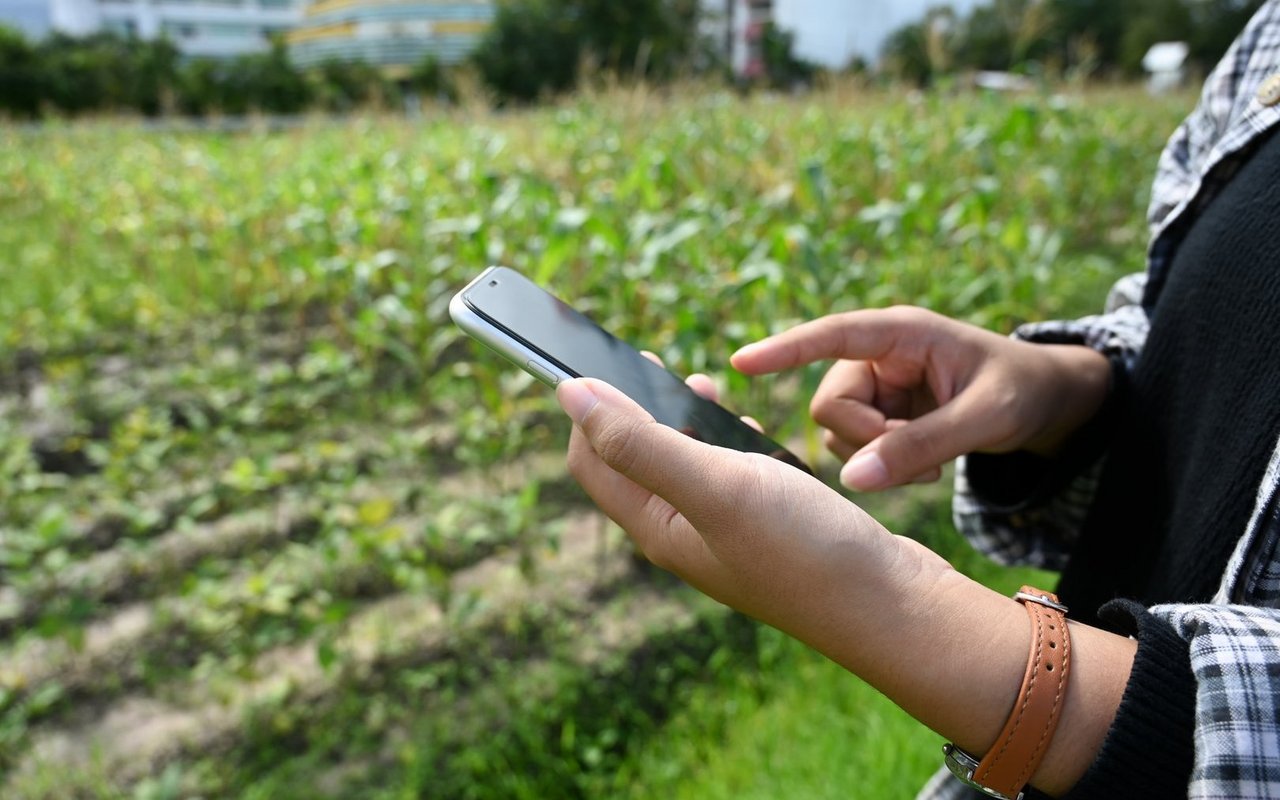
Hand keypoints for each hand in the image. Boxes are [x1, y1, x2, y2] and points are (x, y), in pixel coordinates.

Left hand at [556, 375, 919, 634]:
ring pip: (683, 464)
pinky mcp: (764, 529)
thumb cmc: (803, 548)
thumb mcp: (713, 485)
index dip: (590, 408)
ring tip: (710, 391)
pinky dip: (729, 443)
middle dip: (638, 408)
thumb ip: (640, 442)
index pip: (590, 460)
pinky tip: (751, 429)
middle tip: (670, 370)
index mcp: (655, 527)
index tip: (614, 358)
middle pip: (632, 460)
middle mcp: (681, 533)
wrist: (891, 605)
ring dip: (685, 421)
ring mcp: (724, 534)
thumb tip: (570, 395)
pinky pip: (728, 476)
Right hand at [731, 307, 1111, 490]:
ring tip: (933, 463)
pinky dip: (885, 465)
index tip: (741, 363)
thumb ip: (920, 446)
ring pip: (838, 433)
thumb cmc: (1022, 392)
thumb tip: (852, 478)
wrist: (1047, 403)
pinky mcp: (878, 416)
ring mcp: (875, 388)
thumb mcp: (984, 417)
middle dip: (868, 440)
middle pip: (830, 405)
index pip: (831, 334)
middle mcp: (877, 357)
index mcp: (901, 333)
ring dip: (879, 457)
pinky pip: (856, 449)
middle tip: (922, 460)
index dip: (785, 350)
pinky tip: (926, 465)